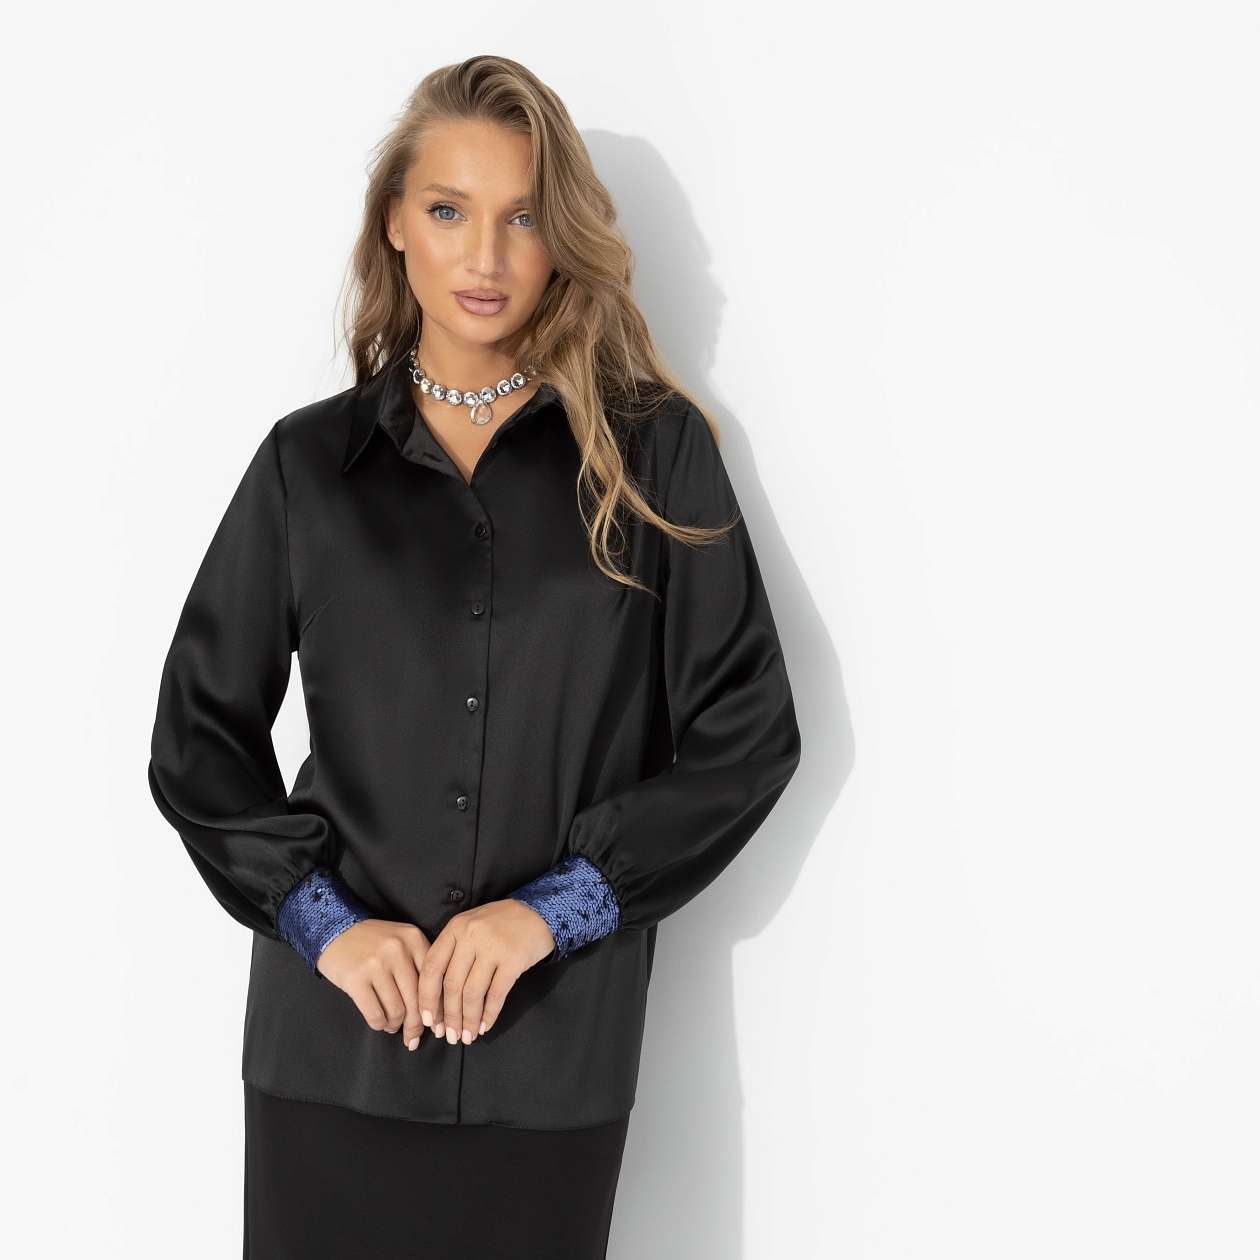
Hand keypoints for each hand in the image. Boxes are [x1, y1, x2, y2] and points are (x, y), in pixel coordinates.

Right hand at [317, 919, 430, 1049]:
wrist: (333, 928)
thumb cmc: (371, 941)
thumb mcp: (401, 941)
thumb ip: (418, 965)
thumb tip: (432, 1008)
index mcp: (414, 939)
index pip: (433, 980)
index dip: (436, 1008)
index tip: (435, 1025)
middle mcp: (398, 950)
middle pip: (416, 999)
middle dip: (417, 1025)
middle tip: (414, 1037)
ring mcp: (376, 964)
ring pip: (397, 1009)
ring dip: (396, 1024)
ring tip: (393, 1026)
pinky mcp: (355, 979)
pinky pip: (375, 1014)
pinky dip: (380, 1024)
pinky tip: (380, 1023)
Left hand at [418, 899, 555, 1045]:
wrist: (538, 911)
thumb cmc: (500, 923)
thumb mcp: (470, 926)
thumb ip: (453, 952)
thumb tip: (438, 998)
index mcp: (456, 928)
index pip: (433, 967)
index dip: (427, 998)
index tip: (428, 1020)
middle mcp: (471, 935)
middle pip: (452, 984)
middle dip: (449, 1016)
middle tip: (450, 1036)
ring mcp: (493, 947)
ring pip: (473, 993)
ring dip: (469, 1020)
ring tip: (468, 1036)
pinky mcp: (514, 959)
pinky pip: (496, 994)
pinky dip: (489, 1014)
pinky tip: (486, 1026)